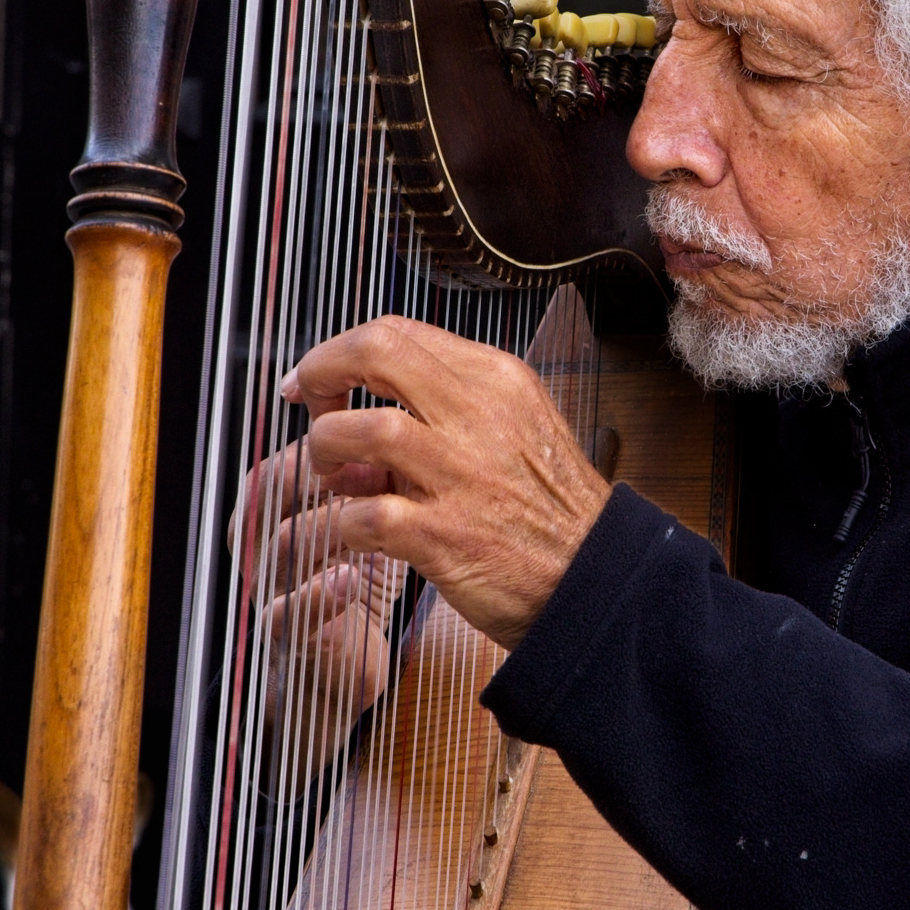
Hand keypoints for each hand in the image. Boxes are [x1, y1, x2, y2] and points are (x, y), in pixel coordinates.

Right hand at [230, 440, 400, 772]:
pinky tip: (348, 577)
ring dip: (331, 525)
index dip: (323, 443)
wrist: (348, 660)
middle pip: (272, 490)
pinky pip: (287, 611)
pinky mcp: (289, 634)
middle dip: (323, 474)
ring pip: (284, 542)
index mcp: (276, 509)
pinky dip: (318, 592)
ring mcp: (272, 587)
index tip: (372, 440)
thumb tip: (398, 427)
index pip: (283, 459)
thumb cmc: (356, 577)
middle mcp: (264, 542)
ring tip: (372, 515)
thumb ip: (370, 477)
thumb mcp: (363, 520)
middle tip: (372, 471)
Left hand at [280, 316, 611, 650]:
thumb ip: (448, 409)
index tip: (318, 382)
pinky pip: (363, 514)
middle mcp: (480, 415)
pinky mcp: (445, 535)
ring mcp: (461, 475)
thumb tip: (367, 410)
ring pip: (360, 428)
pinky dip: (343, 521)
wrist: (597, 578)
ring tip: (334, 476)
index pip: (397, 331)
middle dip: (321, 373)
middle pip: (375, 352)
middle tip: (312, 410)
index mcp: (497, 380)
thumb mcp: (516, 428)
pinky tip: (356, 530)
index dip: (340, 352)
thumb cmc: (551, 509)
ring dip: (327, 449)